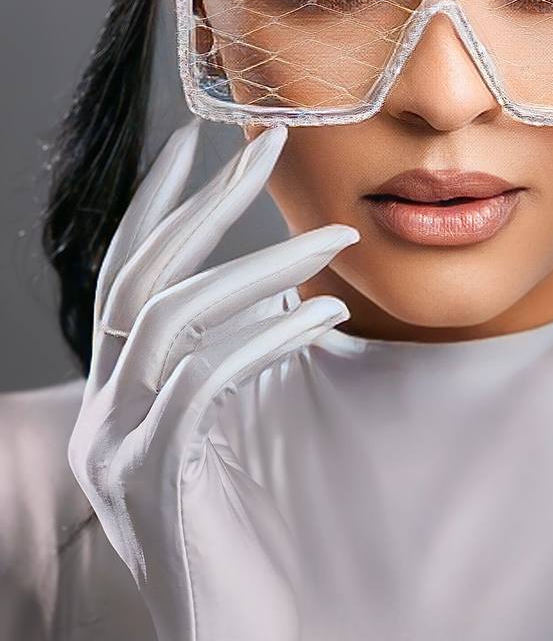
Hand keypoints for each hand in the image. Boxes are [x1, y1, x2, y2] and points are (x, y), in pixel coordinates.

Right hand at [67, 121, 358, 640]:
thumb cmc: (251, 529)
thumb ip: (237, 356)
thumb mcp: (238, 426)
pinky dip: (268, 335)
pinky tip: (326, 314)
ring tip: (338, 236)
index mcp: (116, 392)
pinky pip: (205, 381)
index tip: (193, 138)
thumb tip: (278, 280)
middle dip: (204, 202)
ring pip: (174, 319)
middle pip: (141, 278)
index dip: (153, 203)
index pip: (123, 275)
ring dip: (262, 264)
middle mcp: (99, 414)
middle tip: (267, 141)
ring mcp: (116, 449)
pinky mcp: (152, 482)